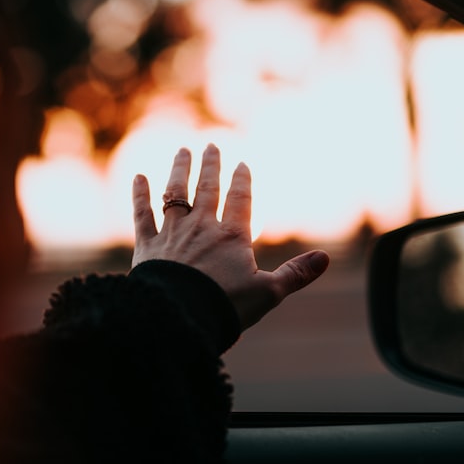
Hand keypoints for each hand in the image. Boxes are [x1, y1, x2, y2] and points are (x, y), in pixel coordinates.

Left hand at [131, 144, 329, 330]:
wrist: (179, 318)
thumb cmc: (225, 307)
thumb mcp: (268, 293)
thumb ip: (296, 274)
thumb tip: (325, 258)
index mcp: (232, 236)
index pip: (240, 200)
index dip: (242, 180)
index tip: (241, 163)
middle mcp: (201, 227)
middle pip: (207, 189)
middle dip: (210, 166)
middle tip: (210, 146)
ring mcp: (171, 234)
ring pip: (174, 193)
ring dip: (178, 170)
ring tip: (182, 151)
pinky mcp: (147, 247)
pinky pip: (142, 215)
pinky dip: (139, 196)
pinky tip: (138, 177)